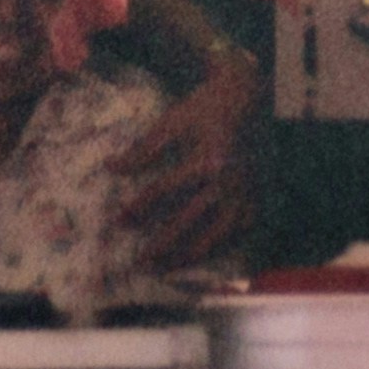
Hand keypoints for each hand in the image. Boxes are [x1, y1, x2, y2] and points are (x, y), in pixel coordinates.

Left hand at [111, 51, 262, 273]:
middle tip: (139, 262)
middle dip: (162, 244)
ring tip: (165, 269)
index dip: (139, 208)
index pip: (165, 191)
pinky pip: (237, 236)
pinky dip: (217, 250)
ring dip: (188, 255)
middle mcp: (228, 182)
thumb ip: (143, 149)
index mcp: (206, 160)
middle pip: (190, 222)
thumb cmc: (205, 109)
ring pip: (216, 237)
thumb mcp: (172, 122)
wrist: (248, 99)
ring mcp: (245, 194)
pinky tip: (196, 259)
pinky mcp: (257, 200)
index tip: (119, 222)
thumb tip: (111, 169)